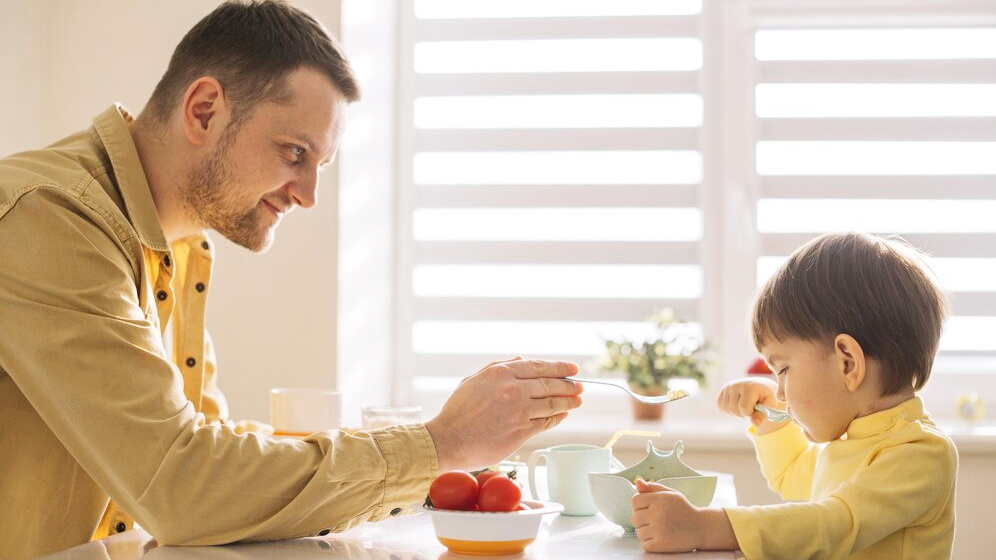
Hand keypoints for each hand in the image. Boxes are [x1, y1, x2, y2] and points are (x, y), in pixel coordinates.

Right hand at [424, 357, 582, 470]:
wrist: (448, 440)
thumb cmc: (457, 412)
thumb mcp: (473, 381)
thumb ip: (499, 367)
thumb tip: (521, 359)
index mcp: (500, 373)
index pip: (538, 367)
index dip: (559, 367)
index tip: (573, 369)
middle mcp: (512, 389)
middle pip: (549, 384)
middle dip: (569, 385)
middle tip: (580, 386)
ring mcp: (518, 411)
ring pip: (551, 403)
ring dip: (568, 402)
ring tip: (578, 400)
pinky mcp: (521, 431)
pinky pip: (545, 422)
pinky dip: (557, 418)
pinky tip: (563, 415)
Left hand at [632, 479, 736, 552]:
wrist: (702, 528)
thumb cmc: (683, 509)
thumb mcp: (671, 494)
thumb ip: (652, 487)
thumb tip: (637, 482)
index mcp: (659, 499)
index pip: (635, 501)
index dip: (640, 506)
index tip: (649, 509)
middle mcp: (658, 514)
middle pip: (634, 518)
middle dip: (643, 520)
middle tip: (656, 521)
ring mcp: (660, 530)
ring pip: (639, 532)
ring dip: (647, 533)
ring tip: (661, 530)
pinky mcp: (662, 544)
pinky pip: (645, 545)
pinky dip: (651, 544)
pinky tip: (662, 538)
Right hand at [716, 377, 782, 431]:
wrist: (760, 386)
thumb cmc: (765, 397)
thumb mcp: (769, 405)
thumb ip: (762, 415)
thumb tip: (756, 423)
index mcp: (749, 386)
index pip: (744, 408)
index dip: (751, 413)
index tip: (757, 408)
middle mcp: (736, 384)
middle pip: (734, 410)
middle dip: (743, 414)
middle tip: (752, 408)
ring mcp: (728, 387)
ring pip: (726, 410)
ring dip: (736, 413)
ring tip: (745, 406)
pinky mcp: (723, 391)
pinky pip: (722, 407)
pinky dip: (730, 411)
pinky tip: (738, 405)